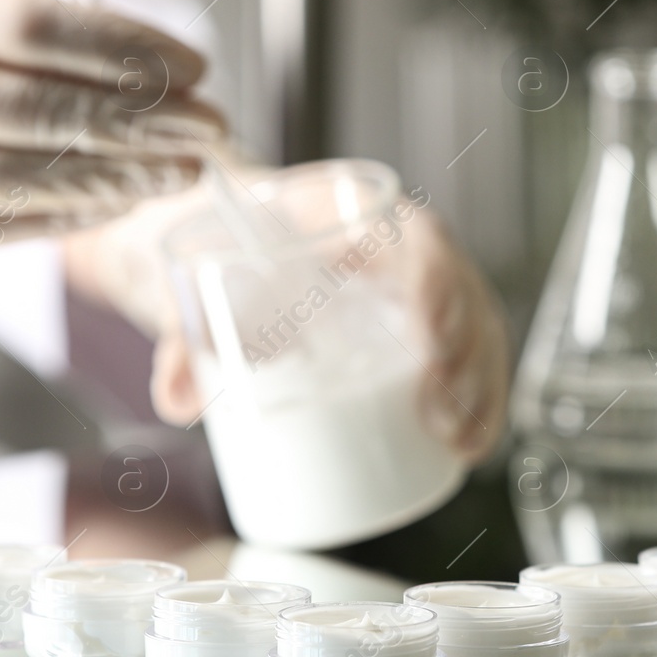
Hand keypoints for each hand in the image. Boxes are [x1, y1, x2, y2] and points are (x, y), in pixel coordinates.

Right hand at [0, 0, 223, 280]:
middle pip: (39, 109)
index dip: (125, 49)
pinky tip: (116, 206)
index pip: (34, 27)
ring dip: (116, 179)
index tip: (191, 67)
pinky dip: (63, 218)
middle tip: (210, 128)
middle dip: (141, 122)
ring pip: (20, 179)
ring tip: (179, 174)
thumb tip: (129, 65)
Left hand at [61, 176, 509, 464]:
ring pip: (474, 327)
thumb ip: (182, 330)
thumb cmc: (217, 247)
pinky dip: (476, 400)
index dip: (435, 281)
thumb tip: (178, 398)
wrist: (221, 244)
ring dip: (479, 385)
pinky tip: (467, 446)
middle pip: (460, 288)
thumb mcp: (195, 274)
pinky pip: (466, 357)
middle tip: (438, 409)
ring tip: (455, 439)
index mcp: (350, 210)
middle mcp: (396, 245)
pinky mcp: (415, 330)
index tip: (429, 334)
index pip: (417, 233)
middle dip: (465, 352)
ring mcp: (413, 288)